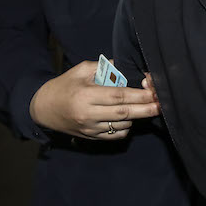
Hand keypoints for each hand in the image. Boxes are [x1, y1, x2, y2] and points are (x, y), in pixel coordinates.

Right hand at [29, 60, 159, 139]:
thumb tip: (127, 67)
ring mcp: (89, 129)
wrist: (42, 108)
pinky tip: (129, 118)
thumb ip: (105, 68)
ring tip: (147, 108)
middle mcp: (88, 115)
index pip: (118, 96)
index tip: (154, 92)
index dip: (139, 95)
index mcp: (86, 96)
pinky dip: (126, 128)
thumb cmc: (64, 85)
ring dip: (137, 118)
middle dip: (146, 109)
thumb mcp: (81, 70)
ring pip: (121, 126)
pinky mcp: (90, 137)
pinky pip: (115, 136)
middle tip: (162, 105)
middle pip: (124, 113)